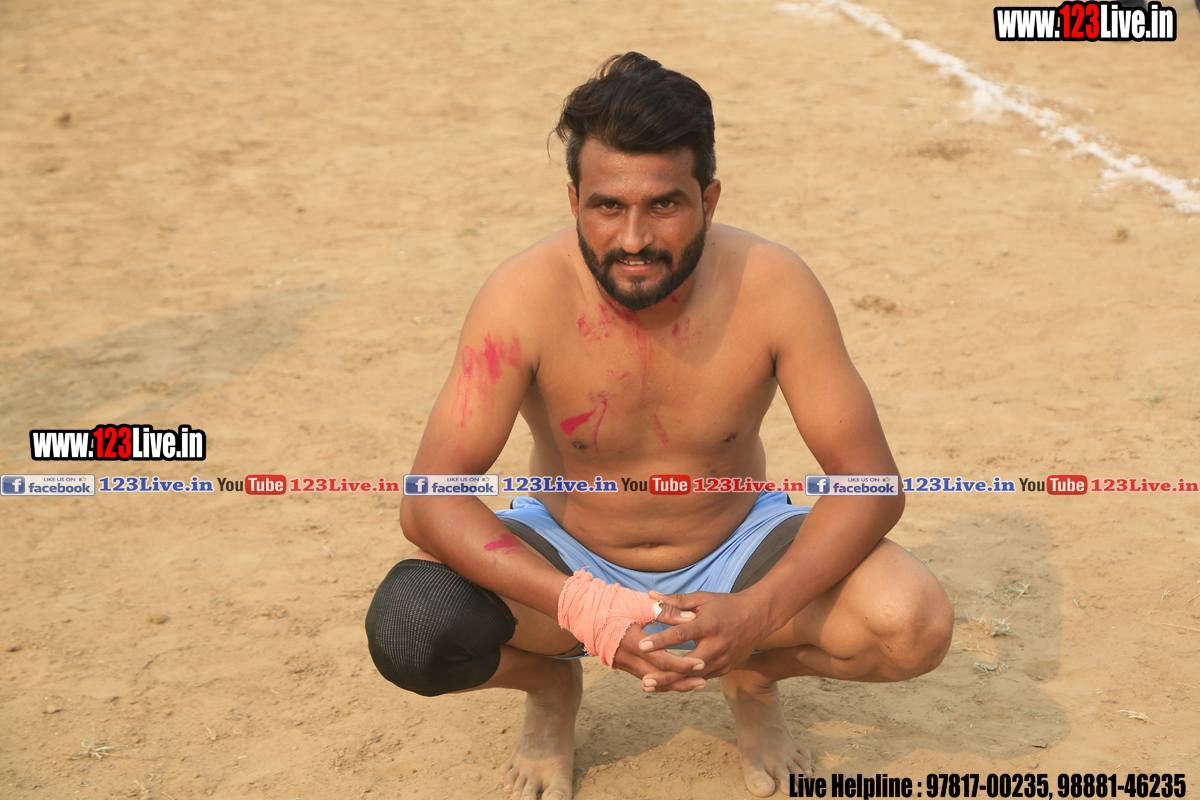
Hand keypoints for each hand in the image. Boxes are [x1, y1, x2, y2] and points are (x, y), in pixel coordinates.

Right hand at [610, 604, 707, 692]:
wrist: (586, 612)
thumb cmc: (613, 603)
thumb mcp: (639, 603)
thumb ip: (666, 611)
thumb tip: (691, 618)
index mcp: (630, 640)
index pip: (659, 658)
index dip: (681, 663)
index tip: (700, 663)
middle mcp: (625, 657)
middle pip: (657, 675)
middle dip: (681, 680)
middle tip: (703, 682)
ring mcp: (623, 664)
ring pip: (652, 680)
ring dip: (674, 683)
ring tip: (697, 684)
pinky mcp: (624, 665)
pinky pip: (646, 676)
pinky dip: (663, 679)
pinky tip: (679, 679)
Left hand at [636, 590, 769, 684]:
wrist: (759, 617)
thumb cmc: (726, 605)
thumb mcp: (702, 599)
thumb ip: (676, 601)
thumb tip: (651, 596)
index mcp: (708, 625)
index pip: (681, 634)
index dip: (661, 640)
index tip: (642, 646)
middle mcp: (717, 645)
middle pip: (687, 665)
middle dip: (665, 674)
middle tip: (644, 681)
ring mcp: (723, 660)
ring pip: (694, 677)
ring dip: (671, 682)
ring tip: (649, 686)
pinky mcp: (726, 668)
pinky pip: (702, 678)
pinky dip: (685, 682)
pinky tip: (667, 685)